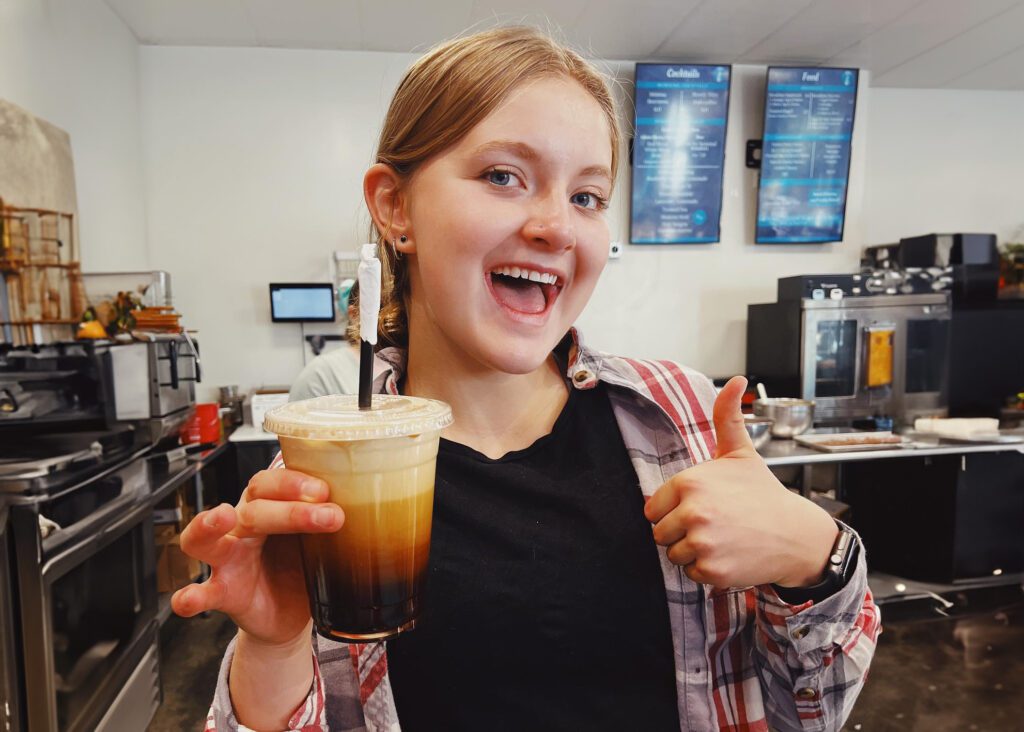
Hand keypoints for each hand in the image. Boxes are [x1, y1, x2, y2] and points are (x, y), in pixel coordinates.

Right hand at [171, 468, 344, 645]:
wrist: (288, 615)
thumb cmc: (300, 566)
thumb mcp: (320, 541)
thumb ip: (336, 525)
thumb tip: (379, 508)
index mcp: (266, 508)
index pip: (271, 482)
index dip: (295, 482)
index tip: (326, 490)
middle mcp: (242, 528)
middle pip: (253, 507)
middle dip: (290, 510)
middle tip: (329, 515)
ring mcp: (227, 560)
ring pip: (205, 538)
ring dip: (208, 523)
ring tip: (222, 516)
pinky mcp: (222, 593)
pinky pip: (200, 592)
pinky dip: (190, 596)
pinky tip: (188, 599)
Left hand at [644, 376, 837, 589]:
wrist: (796, 534)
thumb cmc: (762, 493)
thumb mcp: (739, 452)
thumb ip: (726, 416)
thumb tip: (736, 380)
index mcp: (689, 482)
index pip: (653, 508)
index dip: (673, 510)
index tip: (701, 507)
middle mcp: (693, 511)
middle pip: (660, 533)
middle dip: (681, 532)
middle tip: (713, 525)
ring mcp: (702, 542)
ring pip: (673, 554)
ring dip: (692, 551)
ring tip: (721, 538)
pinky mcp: (712, 569)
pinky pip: (689, 573)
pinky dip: (706, 569)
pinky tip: (728, 554)